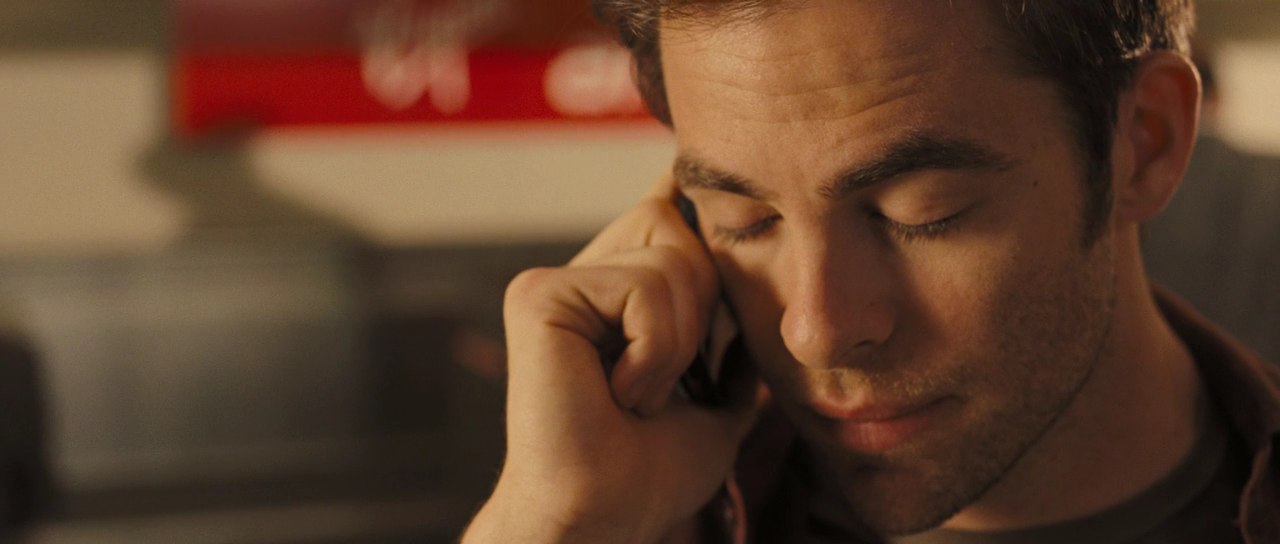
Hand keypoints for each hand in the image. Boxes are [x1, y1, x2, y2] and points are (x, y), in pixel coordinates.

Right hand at [462, 176, 765, 542]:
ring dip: (678, 345)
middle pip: (678, 224)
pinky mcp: (540, 296)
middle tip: (665, 379)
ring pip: (671, 258)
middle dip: (701, 309)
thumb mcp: (716, 402)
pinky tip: (617, 393)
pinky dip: (654, 353)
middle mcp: (579, 280)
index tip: (710, 260)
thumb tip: (766, 294)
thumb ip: (733, 349)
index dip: (700, 231)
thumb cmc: (649, 474)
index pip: (670, 216)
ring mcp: (555, 284)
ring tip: (637, 394)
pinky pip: (642, 288)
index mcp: (611, 296)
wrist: (601, 519)